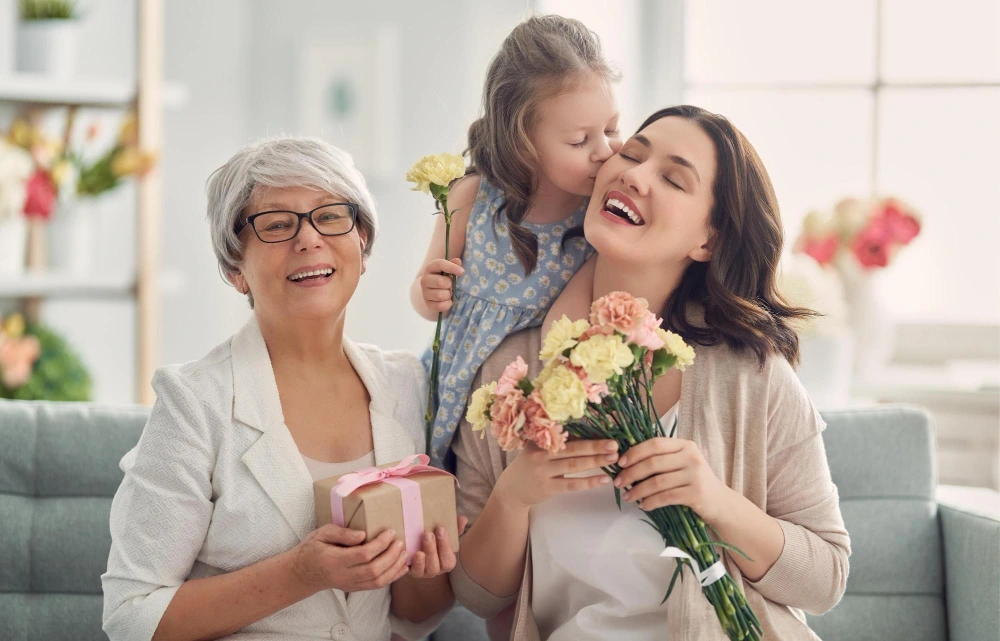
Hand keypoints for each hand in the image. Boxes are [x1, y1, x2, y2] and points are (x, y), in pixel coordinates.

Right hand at [290, 524, 407, 592]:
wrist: (303, 573)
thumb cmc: (313, 548)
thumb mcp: (322, 534)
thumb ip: (342, 533)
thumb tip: (363, 534)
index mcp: (335, 560)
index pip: (363, 554)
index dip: (380, 544)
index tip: (390, 532)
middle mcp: (344, 576)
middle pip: (374, 570)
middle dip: (391, 556)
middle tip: (400, 542)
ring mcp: (350, 584)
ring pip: (377, 581)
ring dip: (394, 567)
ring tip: (403, 552)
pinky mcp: (354, 588)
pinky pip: (376, 586)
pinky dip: (392, 577)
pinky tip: (401, 567)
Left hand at [407, 516, 468, 578]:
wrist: (415, 545)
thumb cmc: (435, 539)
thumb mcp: (444, 533)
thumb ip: (455, 527)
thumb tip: (462, 519)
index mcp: (446, 562)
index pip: (448, 559)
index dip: (445, 545)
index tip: (440, 529)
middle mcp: (435, 570)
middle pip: (435, 566)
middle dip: (432, 550)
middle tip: (428, 534)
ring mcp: (420, 572)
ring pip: (422, 570)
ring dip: (420, 559)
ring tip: (418, 548)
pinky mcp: (407, 571)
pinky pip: (407, 571)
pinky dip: (407, 562)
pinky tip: (406, 552)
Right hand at [419, 258, 463, 313]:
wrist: (432, 290)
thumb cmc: (444, 277)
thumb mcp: (448, 269)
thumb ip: (453, 264)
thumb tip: (458, 261)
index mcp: (430, 268)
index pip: (440, 264)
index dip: (452, 267)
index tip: (462, 272)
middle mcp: (425, 279)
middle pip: (440, 282)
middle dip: (450, 284)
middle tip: (451, 285)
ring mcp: (425, 292)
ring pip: (440, 295)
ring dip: (448, 295)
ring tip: (448, 292)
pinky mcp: (427, 303)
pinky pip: (440, 306)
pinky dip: (447, 304)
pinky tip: (448, 300)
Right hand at [495, 439, 618, 509]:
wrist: (512, 489)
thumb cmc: (531, 464)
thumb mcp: (539, 448)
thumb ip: (558, 441)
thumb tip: (591, 431)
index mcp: (540, 439)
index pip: (566, 433)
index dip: (586, 431)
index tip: (604, 427)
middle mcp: (540, 454)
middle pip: (573, 448)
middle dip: (595, 446)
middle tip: (614, 444)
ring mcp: (543, 471)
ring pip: (574, 465)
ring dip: (595, 461)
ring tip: (613, 458)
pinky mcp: (547, 488)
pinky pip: (572, 485)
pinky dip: (589, 482)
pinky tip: (603, 479)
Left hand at [614, 437, 732, 522]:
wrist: (719, 501)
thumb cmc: (694, 481)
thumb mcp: (682, 463)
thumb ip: (662, 458)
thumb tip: (627, 461)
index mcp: (685, 445)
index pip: (655, 443)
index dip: (635, 452)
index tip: (620, 463)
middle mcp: (691, 457)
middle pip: (653, 463)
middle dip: (631, 473)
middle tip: (618, 482)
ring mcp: (695, 475)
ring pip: (657, 481)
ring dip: (638, 490)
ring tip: (627, 496)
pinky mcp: (696, 493)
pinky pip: (665, 497)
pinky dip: (651, 502)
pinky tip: (643, 505)